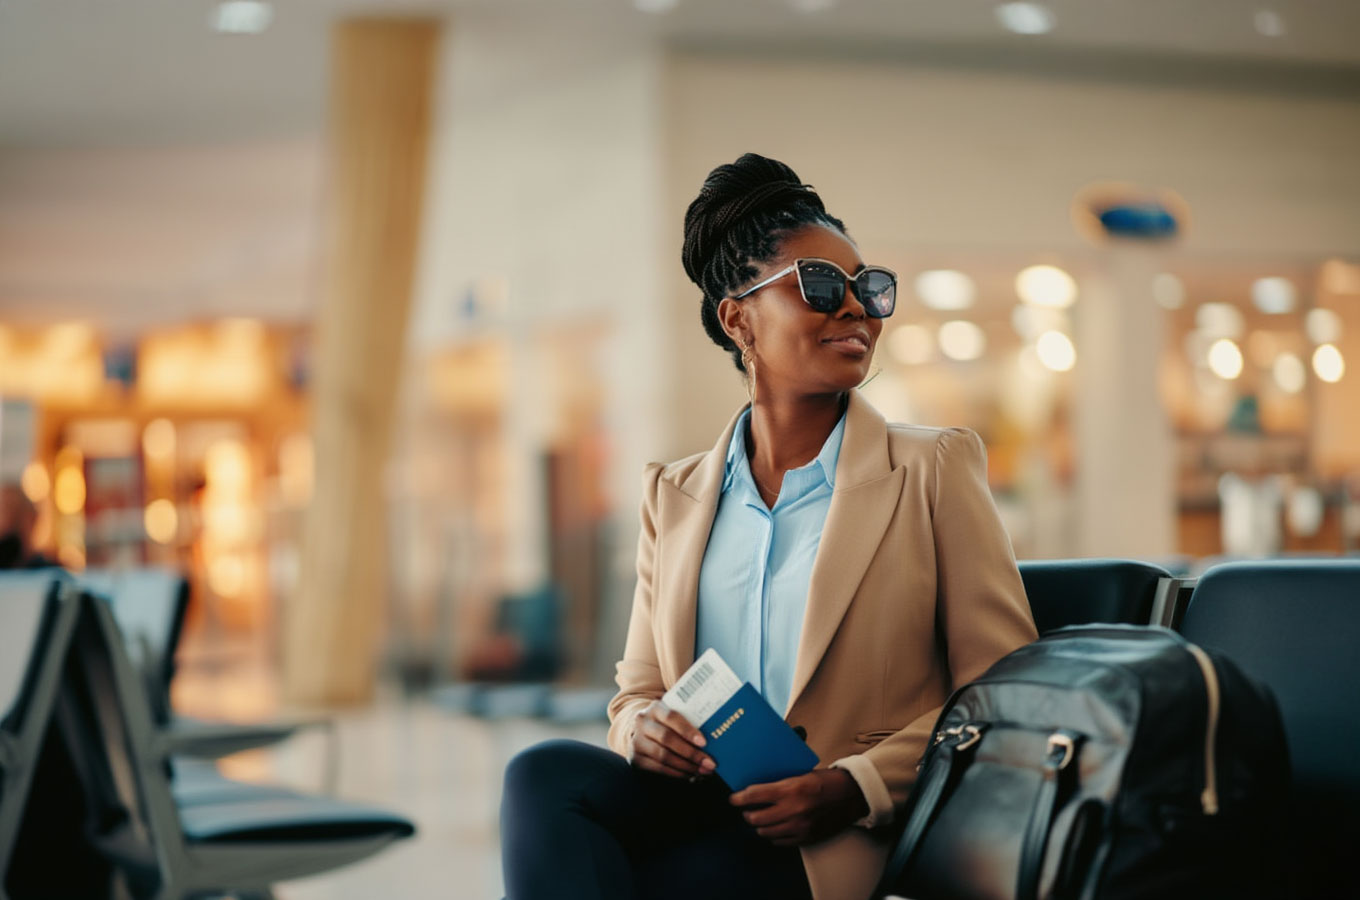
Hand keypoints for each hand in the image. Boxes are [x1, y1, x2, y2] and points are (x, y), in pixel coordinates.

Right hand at [629, 700, 716, 778]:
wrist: (644, 732)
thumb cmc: (668, 724)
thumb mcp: (676, 716)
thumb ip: (691, 720)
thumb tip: (717, 734)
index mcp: (655, 708)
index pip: (672, 717)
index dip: (688, 730)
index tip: (704, 742)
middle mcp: (642, 722)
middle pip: (667, 738)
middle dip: (691, 753)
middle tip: (709, 763)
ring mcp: (637, 741)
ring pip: (663, 756)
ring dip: (686, 766)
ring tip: (702, 771)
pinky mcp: (636, 759)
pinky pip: (658, 768)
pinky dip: (676, 774)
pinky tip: (690, 775)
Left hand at [730, 769, 868, 845]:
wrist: (853, 796)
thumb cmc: (828, 781)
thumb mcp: (802, 774)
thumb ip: (781, 782)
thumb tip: (760, 786)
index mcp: (791, 789)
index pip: (755, 795)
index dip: (739, 798)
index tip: (734, 799)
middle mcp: (793, 810)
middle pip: (755, 818)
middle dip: (747, 813)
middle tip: (747, 809)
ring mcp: (799, 827)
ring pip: (765, 832)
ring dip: (760, 825)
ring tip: (760, 819)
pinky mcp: (806, 838)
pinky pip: (780, 842)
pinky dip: (774, 835)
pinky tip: (775, 828)